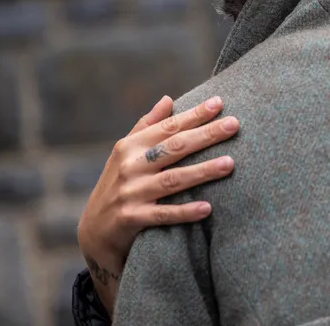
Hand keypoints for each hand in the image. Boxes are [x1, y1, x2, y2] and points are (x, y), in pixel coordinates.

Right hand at [77, 95, 237, 312]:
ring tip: (230, 163)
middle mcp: (130, 166)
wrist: (94, 231)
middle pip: (174, 148)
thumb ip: (147, 126)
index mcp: (130, 146)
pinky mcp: (132, 218)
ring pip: (172, 179)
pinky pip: (163, 214)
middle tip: (234, 125)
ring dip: (202, 171)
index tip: (219, 103)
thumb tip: (168, 99)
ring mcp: (130, 192)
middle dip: (205, 135)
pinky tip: (207, 208)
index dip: (194, 115)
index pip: (168, 127)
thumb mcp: (125, 154)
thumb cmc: (119, 184)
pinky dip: (185, 211)